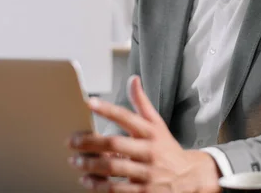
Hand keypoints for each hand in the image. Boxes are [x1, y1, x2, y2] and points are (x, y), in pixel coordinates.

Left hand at [67, 76, 221, 192]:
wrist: (190, 177)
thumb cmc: (166, 148)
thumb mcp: (158, 124)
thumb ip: (142, 103)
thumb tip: (132, 79)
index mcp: (152, 132)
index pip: (128, 117)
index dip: (108, 109)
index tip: (89, 103)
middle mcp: (150, 151)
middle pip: (115, 144)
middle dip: (90, 142)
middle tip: (71, 141)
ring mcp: (147, 173)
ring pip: (112, 167)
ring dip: (90, 164)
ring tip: (75, 161)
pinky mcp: (144, 192)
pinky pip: (116, 189)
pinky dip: (98, 185)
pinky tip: (87, 180)